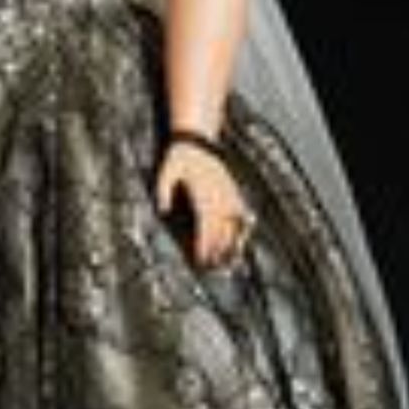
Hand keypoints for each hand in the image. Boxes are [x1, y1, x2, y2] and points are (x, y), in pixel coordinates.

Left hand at [155, 140, 254, 269]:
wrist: (197, 139)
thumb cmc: (180, 156)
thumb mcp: (165, 171)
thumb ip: (163, 191)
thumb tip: (162, 210)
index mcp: (202, 195)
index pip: (205, 226)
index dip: (203, 245)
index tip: (201, 260)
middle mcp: (218, 196)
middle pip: (220, 230)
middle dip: (217, 251)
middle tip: (214, 269)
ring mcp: (228, 193)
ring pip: (234, 223)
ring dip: (233, 242)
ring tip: (233, 259)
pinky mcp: (232, 188)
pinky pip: (241, 209)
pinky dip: (244, 223)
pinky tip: (246, 234)